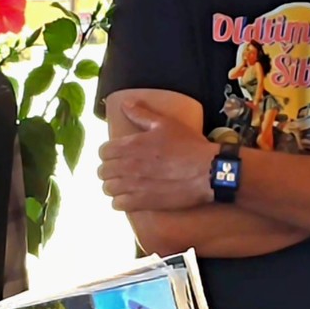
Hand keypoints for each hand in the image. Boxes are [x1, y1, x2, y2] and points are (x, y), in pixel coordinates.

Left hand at [97, 102, 219, 211]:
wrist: (207, 172)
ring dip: (114, 186)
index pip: (103, 151)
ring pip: (108, 188)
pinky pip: (118, 204)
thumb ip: (141, 114)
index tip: (119, 155)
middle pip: (102, 171)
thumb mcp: (165, 124)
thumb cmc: (188, 145)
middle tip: (122, 170)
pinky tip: (130, 198)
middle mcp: (127, 165)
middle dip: (110, 170)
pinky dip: (121, 201)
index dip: (109, 152)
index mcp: (130, 145)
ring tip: (125, 185)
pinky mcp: (142, 202)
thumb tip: (125, 104)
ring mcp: (133, 185)